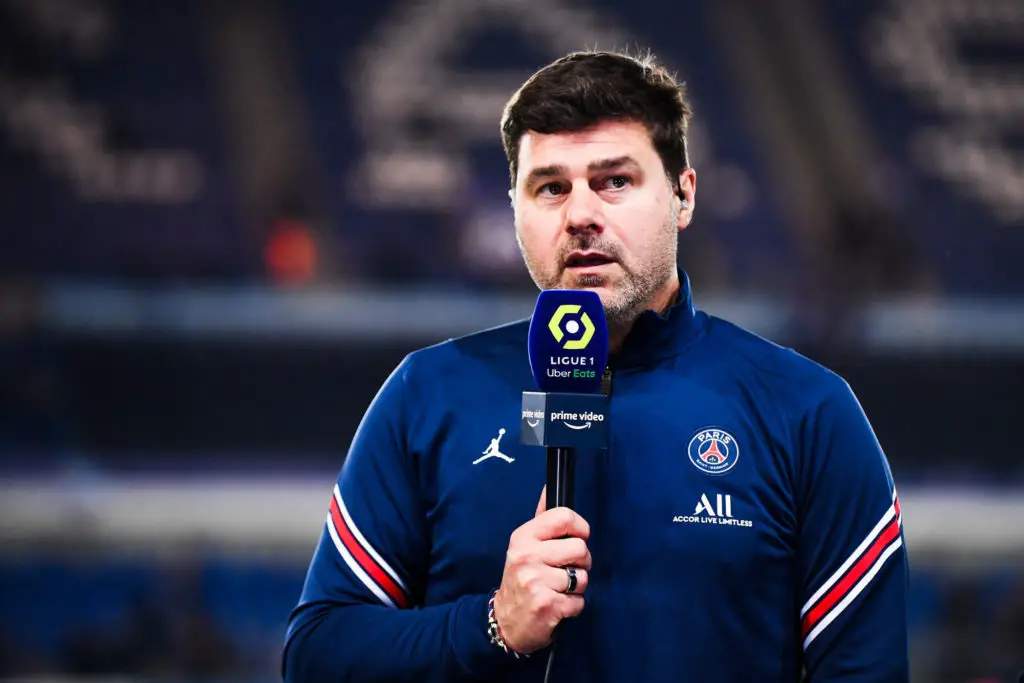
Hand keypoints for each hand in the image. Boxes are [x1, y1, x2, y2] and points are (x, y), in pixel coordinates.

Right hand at [492, 486, 591, 653]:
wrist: (505, 620)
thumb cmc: (521, 578)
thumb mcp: (524, 544)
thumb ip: (542, 518)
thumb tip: (550, 487)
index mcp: (523, 536)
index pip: (564, 517)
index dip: (580, 528)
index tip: (578, 537)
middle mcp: (527, 556)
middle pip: (580, 548)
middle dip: (581, 562)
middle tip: (565, 569)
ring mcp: (536, 581)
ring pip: (582, 577)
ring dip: (577, 587)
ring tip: (558, 589)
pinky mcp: (547, 605)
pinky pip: (579, 601)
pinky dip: (573, 606)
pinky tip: (557, 605)